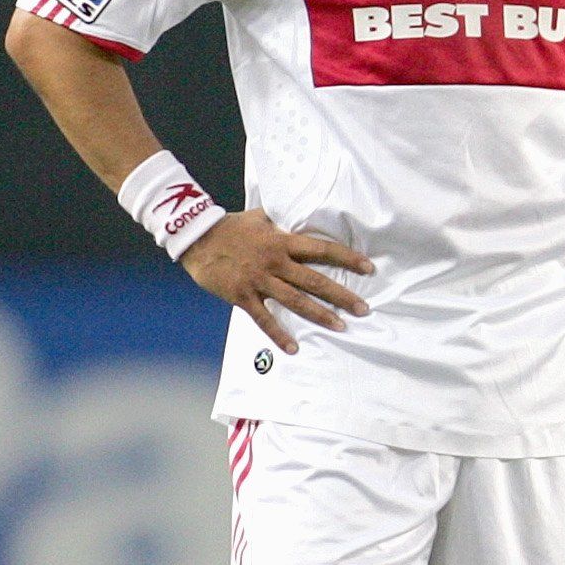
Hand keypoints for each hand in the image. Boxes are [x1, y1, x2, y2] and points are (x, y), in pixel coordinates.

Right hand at [184, 211, 372, 353]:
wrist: (196, 238)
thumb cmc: (230, 226)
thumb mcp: (260, 217)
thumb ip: (281, 221)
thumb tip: (300, 215)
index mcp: (282, 242)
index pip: (322, 250)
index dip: (347, 258)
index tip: (368, 268)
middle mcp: (276, 262)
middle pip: (315, 280)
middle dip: (342, 295)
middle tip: (364, 309)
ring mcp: (260, 281)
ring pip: (295, 300)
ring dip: (320, 315)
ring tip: (340, 326)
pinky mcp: (243, 296)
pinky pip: (264, 319)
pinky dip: (278, 334)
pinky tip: (293, 348)